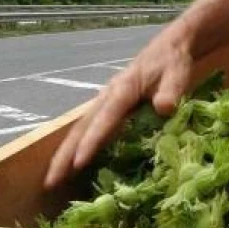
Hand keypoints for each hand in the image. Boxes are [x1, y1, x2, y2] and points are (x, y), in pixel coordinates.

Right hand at [44, 31, 192, 188]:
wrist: (172, 46)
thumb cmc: (173, 61)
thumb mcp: (177, 73)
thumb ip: (170, 91)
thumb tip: (163, 108)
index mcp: (122, 89)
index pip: (103, 120)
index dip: (90, 143)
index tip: (77, 164)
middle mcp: (108, 96)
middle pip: (81, 128)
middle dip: (64, 155)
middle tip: (50, 181)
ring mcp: (107, 100)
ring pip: (81, 129)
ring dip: (66, 153)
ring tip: (54, 179)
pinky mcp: (112, 105)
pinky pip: (91, 127)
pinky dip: (79, 145)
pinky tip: (75, 164)